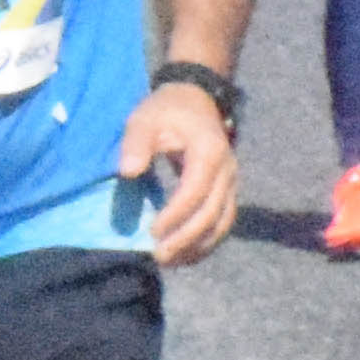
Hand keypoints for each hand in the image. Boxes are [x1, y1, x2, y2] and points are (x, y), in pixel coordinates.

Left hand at [118, 82, 239, 266]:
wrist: (195, 97)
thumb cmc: (166, 110)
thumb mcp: (144, 119)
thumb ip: (136, 144)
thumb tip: (128, 172)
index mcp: (208, 152)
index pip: (195, 192)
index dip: (175, 215)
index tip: (152, 231)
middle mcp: (227, 169)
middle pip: (212, 213)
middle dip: (186, 239)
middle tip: (159, 256)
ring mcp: (231, 181)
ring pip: (223, 223)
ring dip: (199, 246)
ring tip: (171, 262)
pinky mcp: (228, 190)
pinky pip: (223, 221)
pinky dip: (207, 241)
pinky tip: (186, 255)